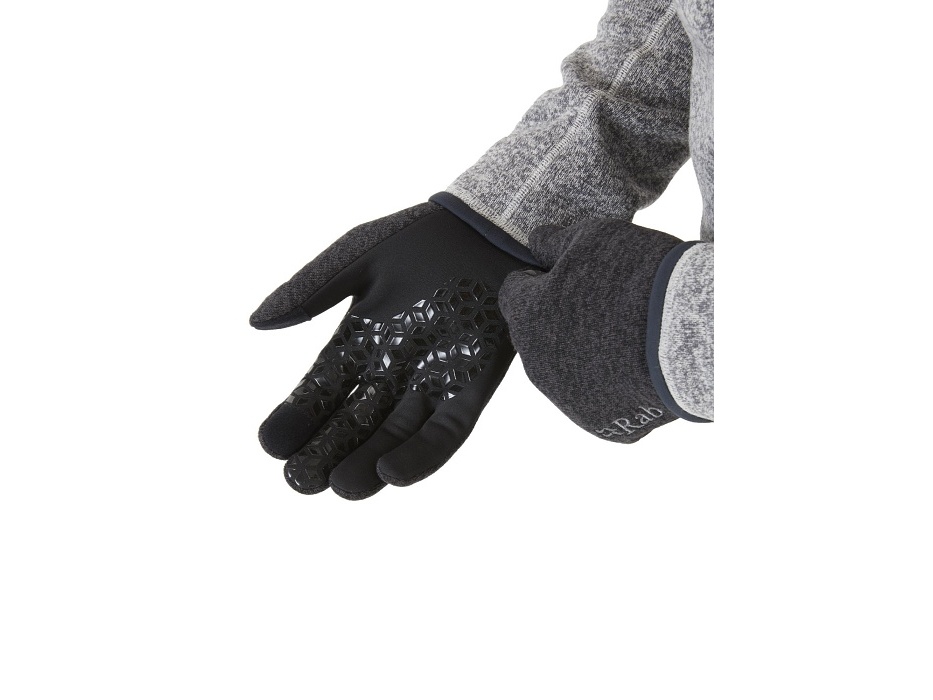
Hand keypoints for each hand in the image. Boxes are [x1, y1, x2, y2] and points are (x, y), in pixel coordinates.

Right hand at [250, 203, 524, 498]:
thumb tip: (256, 322)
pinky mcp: (471, 389)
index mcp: (358, 342)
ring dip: (369, 463)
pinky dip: (421, 455)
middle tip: (298, 480)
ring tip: (341, 485)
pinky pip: (446, 432)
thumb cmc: (421, 236)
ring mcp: (431, 383)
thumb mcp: (359, 256)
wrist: (487, 228)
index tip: (270, 443)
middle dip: (326, 452)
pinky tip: (391, 473)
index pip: (319, 389)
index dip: (296, 417)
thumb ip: (311, 288)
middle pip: (353, 423)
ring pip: (395, 436)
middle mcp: (391, 371)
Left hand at [499, 219, 682, 442]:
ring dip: (582, 352)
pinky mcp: (599, 424)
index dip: (540, 278)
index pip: (515, 292)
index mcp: (526, 316)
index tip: (568, 272)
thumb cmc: (637, 280)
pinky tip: (638, 365)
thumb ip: (554, 241)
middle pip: (537, 335)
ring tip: (627, 333)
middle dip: (558, 317)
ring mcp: (567, 399)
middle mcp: (536, 365)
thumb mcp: (593, 237)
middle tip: (604, 301)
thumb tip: (536, 241)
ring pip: (564, 370)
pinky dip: (610, 384)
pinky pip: (596, 400)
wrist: (689, 336)